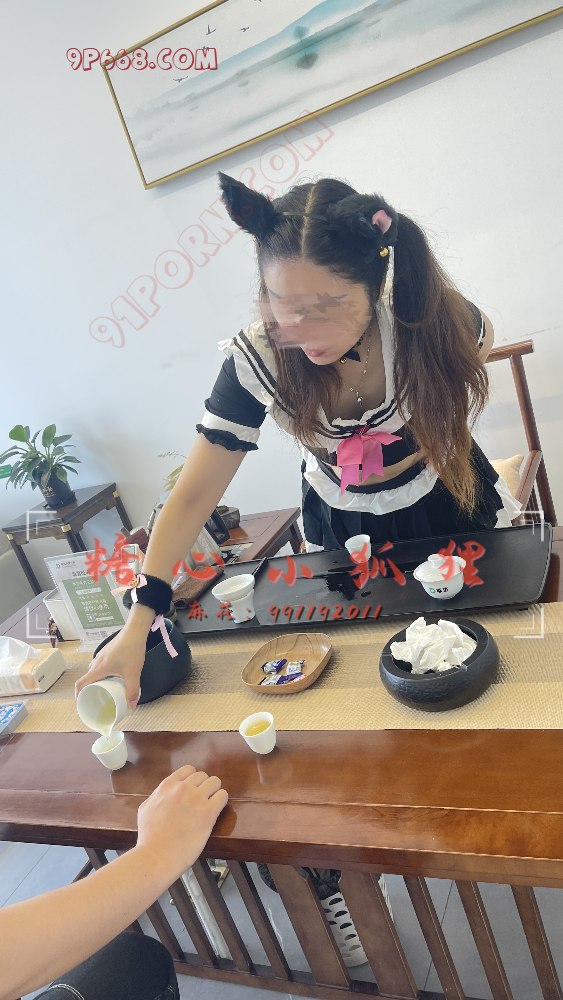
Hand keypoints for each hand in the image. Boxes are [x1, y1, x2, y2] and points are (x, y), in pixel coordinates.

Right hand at [75, 609, 151, 707]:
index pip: (80, 683)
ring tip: (103, 687)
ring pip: (93, 670)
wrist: (134, 631)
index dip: (77, 694)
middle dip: (88, 688)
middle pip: (87, 677)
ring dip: (95, 679)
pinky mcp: (106, 651)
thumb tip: (131, 706)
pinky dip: (100, 671)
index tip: (81, 701)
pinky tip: (111, 674)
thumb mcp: (133, 674)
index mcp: (99, 669)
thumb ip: (132, 691)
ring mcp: (101, 655)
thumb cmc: (131, 651)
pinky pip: (99, 664)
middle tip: (94, 697)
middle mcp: (97, 662)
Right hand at [136, 765, 228, 879]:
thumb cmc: (149, 837)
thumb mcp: (145, 808)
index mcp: (167, 786)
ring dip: (214, 792)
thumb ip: (157, 796)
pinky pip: (223, 796)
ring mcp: (196, 799)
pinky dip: (221, 801)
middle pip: (203, 776)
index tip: (194, 790)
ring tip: (211, 804)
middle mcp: (183, 788)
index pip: (189, 770)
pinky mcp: (208, 813)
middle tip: (202, 800)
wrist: (156, 856)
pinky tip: (216, 811)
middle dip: (204, 787)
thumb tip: (164, 793)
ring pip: (215, 782)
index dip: (193, 780)